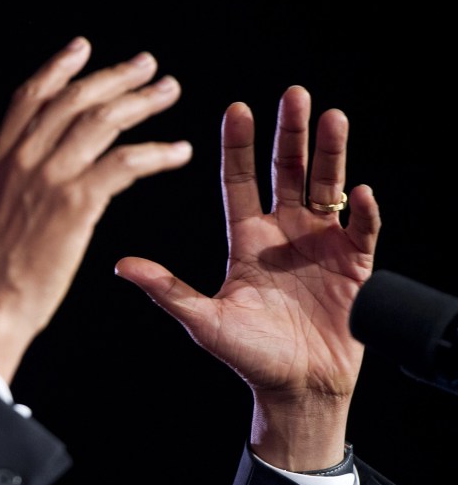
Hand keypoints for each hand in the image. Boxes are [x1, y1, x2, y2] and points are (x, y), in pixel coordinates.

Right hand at [0, 37, 192, 381]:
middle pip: (74, 100)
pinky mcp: (77, 201)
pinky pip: (126, 162)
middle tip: (147, 65)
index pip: (30, 99)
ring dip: (141, 101)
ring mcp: (49, 176)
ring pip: (102, 121)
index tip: (82, 48)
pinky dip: (157, 153)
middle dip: (114, 76)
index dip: (58, 69)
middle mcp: (23, 158)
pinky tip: (180, 151)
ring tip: (169, 90)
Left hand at [115, 86, 380, 469]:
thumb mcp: (203, 320)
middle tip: (293, 94)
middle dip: (290, 133)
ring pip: (326, 187)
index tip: (235, 108)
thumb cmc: (248, 357)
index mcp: (246, 239)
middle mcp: (283, 233)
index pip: (240, 180)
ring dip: (330, 154)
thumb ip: (167, 289)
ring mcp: (320, 245)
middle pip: (287, 171)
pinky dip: (364, 212)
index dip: (238, 145)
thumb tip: (120, 264)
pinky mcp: (354, 267)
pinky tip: (361, 191)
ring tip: (332, 117)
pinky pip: (362, 231)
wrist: (296, 391)